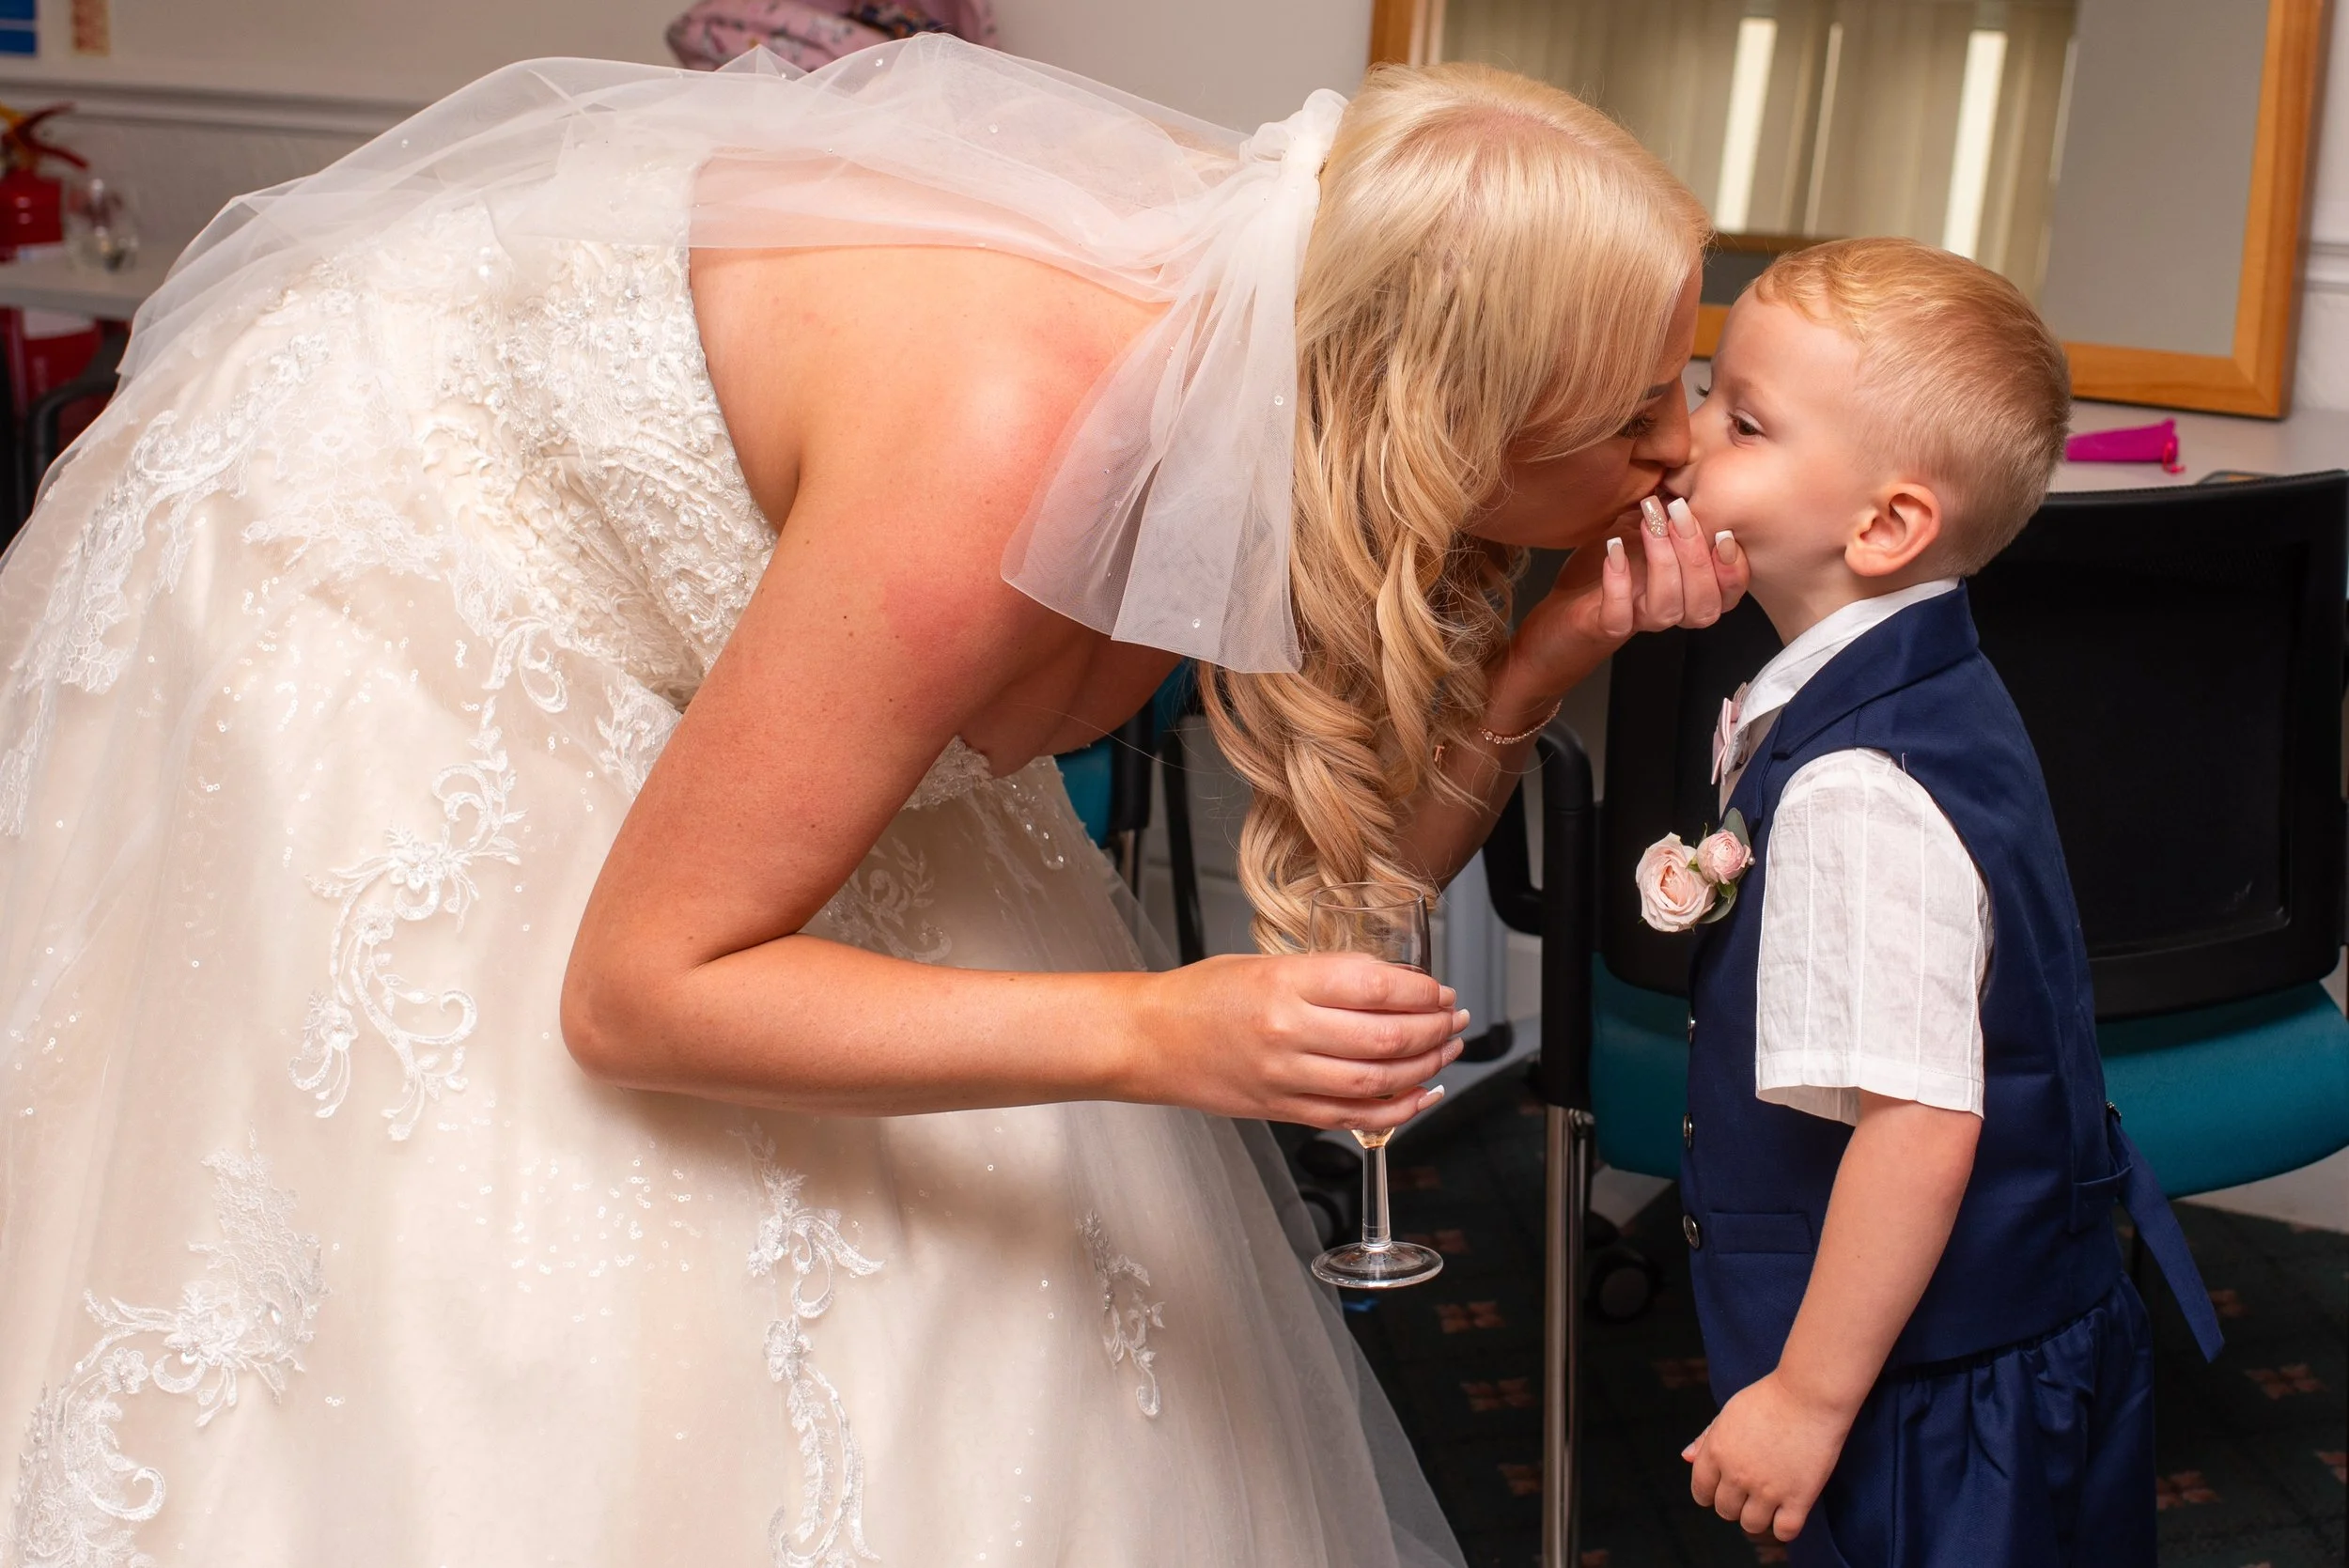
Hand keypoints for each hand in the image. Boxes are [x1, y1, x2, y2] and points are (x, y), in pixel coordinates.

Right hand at [1128, 953, 1466, 1129]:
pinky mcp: (1283, 1109)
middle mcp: (1289, 1031)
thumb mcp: (1264, 964)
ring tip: (1446, 1051)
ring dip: (1424, 1067)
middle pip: (1386, 1036)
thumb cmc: (1200, 997)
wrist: (1148, 1040)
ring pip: (1378, 1080)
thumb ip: (1325, 976)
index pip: (1376, 986)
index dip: (1421, 991)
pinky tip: (1420, 1095)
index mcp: (1285, 983)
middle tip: (1454, 1019)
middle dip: (1434, 1029)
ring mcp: (1286, 1076)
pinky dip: (1396, 1111)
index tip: (1439, 990)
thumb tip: (1389, 987)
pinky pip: (1352, 1117)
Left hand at [1505, 495, 1747, 701]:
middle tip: (1678, 510)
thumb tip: (1684, 472)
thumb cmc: (1604, 571)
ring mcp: (1637, 621)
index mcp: (1687, 592)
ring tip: (1648, 522)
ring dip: (1663, 562)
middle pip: (1703, 601)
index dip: (1733, 568)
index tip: (1723, 530)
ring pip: (1667, 607)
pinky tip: (1613, 551)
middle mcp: (1669, 610)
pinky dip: (1618, 584)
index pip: (1728, 593)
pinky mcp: (1604, 627)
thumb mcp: (1640, 533)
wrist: (1560, 613)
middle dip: (1696, 554)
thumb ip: (1667, 514)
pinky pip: (1619, 615)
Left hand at [1682, 1370, 1851, 1542]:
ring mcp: (1767, 1489)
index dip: (1710, 1493)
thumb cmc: (1769, 1399)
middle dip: (1735, 1503)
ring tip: (1769, 1502)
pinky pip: (1784, 1532)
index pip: (1700, 1491)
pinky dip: (1784, 1527)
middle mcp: (1737, 1474)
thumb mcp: (1729, 1413)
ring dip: (1757, 1516)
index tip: (1724, 1489)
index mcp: (1717, 1452)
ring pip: (1751, 1525)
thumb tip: (1686, 1457)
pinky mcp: (1798, 1497)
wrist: (1809, 1394)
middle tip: (1750, 1491)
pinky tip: (1788, 1511)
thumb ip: (1706, 1437)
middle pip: (1725, 1510)